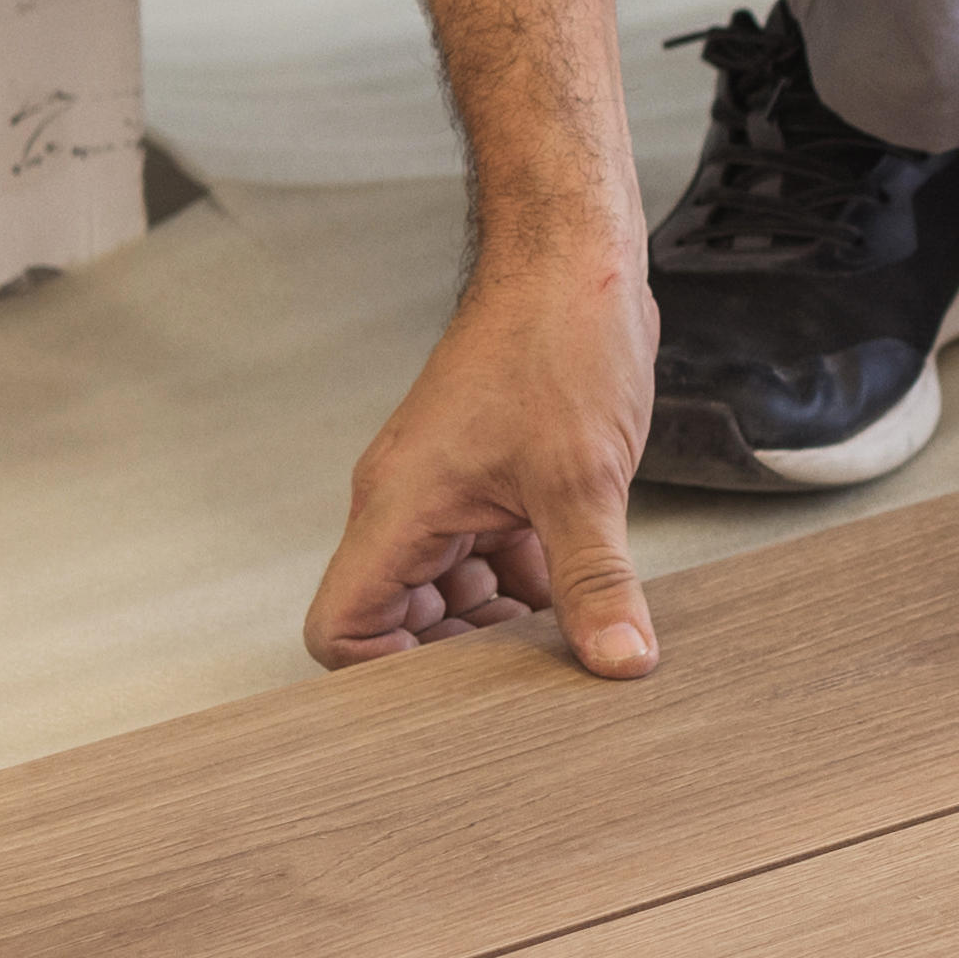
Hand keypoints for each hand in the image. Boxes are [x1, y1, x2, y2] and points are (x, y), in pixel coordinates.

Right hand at [308, 246, 665, 674]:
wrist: (575, 262)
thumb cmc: (556, 340)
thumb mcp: (584, 480)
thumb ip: (596, 581)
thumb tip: (618, 659)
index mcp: (398, 507)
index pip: (340, 627)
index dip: (384, 676)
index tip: (453, 695)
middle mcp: (409, 503)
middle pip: (398, 620)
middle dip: (458, 654)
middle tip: (528, 677)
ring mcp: (448, 491)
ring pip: (452, 591)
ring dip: (503, 620)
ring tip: (567, 638)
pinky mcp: (491, 477)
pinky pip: (491, 555)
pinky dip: (531, 582)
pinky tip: (584, 592)